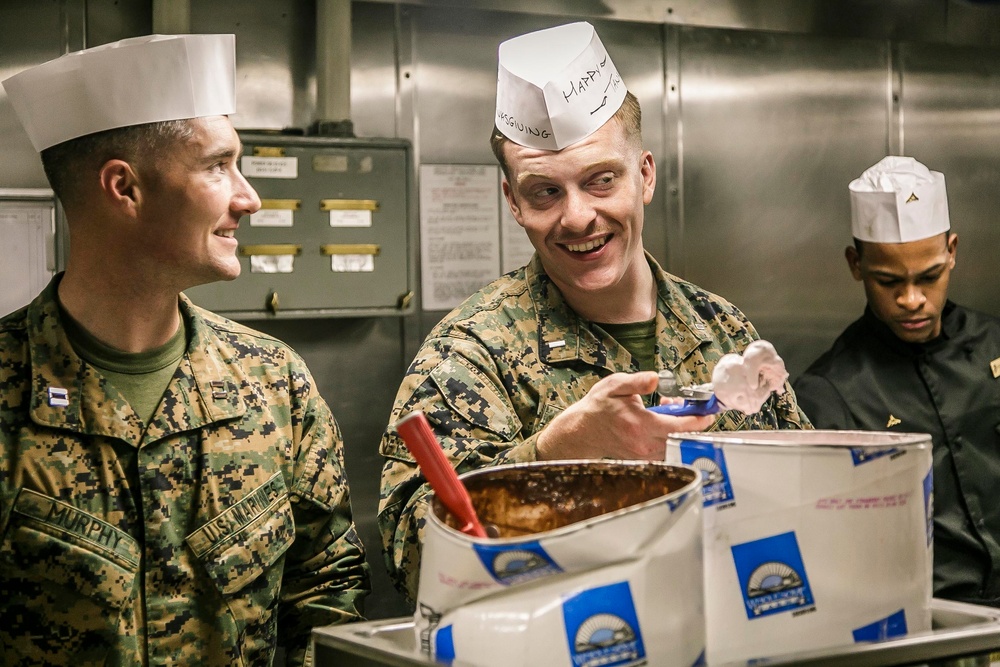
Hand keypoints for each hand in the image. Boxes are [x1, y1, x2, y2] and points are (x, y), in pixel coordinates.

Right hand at [535, 371, 714, 460]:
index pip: (677, 426)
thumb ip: (637, 382)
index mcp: (639, 424)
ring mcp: (644, 453)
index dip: (697, 421)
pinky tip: (663, 421)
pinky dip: (671, 436)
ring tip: (669, 410)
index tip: (708, 414)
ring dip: (680, 429)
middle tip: (690, 407)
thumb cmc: (598, 407)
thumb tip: (655, 378)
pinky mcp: (643, 457)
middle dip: (691, 423)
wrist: (583, 430)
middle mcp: (643, 442)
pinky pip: (666, 449)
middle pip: (681, 438)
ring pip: (675, 445)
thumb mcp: (614, 385)